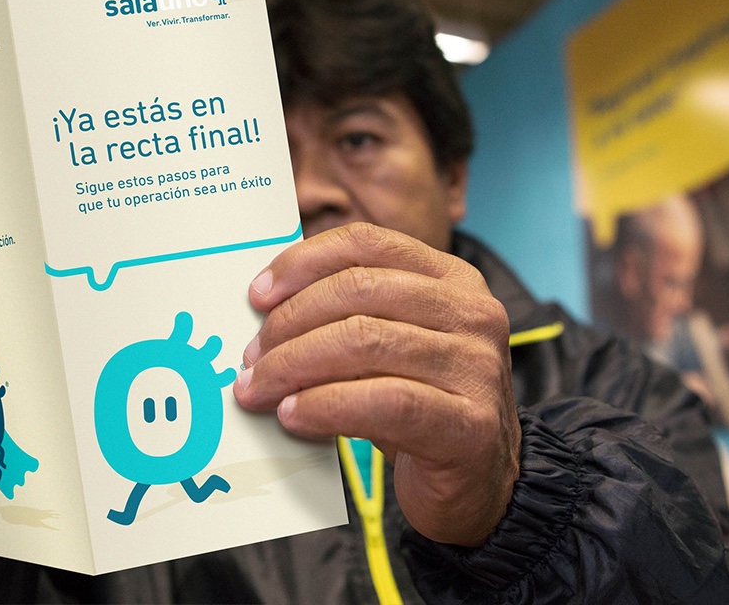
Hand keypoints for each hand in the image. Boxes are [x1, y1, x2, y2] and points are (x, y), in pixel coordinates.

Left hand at [234, 223, 519, 546]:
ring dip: (295, 365)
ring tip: (259, 389)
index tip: (258, 296)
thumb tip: (265, 311)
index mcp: (452, 280)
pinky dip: (325, 405)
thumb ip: (345, 320)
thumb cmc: (420, 410)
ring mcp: (477, 366)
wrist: (477, 485)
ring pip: (366, 341)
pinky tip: (293, 415)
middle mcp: (472, 313)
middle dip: (290, 322)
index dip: (304, 263)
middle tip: (251, 358)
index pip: (368, 244)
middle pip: (360, 291)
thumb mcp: (387, 349)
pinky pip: (383, 402)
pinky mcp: (470, 424)